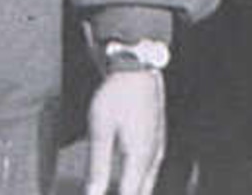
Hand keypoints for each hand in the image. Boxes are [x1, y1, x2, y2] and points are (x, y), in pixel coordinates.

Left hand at [84, 68, 166, 194]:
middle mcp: (152, 157)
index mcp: (139, 158)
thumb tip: (93, 194)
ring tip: (116, 191)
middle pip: (140, 193)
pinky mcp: (157, 142)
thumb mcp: (100, 131)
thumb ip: (98, 167)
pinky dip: (138, 184)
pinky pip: (150, 173)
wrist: (137, 68)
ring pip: (147, 186)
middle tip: (107, 192)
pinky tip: (129, 183)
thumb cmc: (117, 95)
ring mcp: (157, 149)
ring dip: (132, 192)